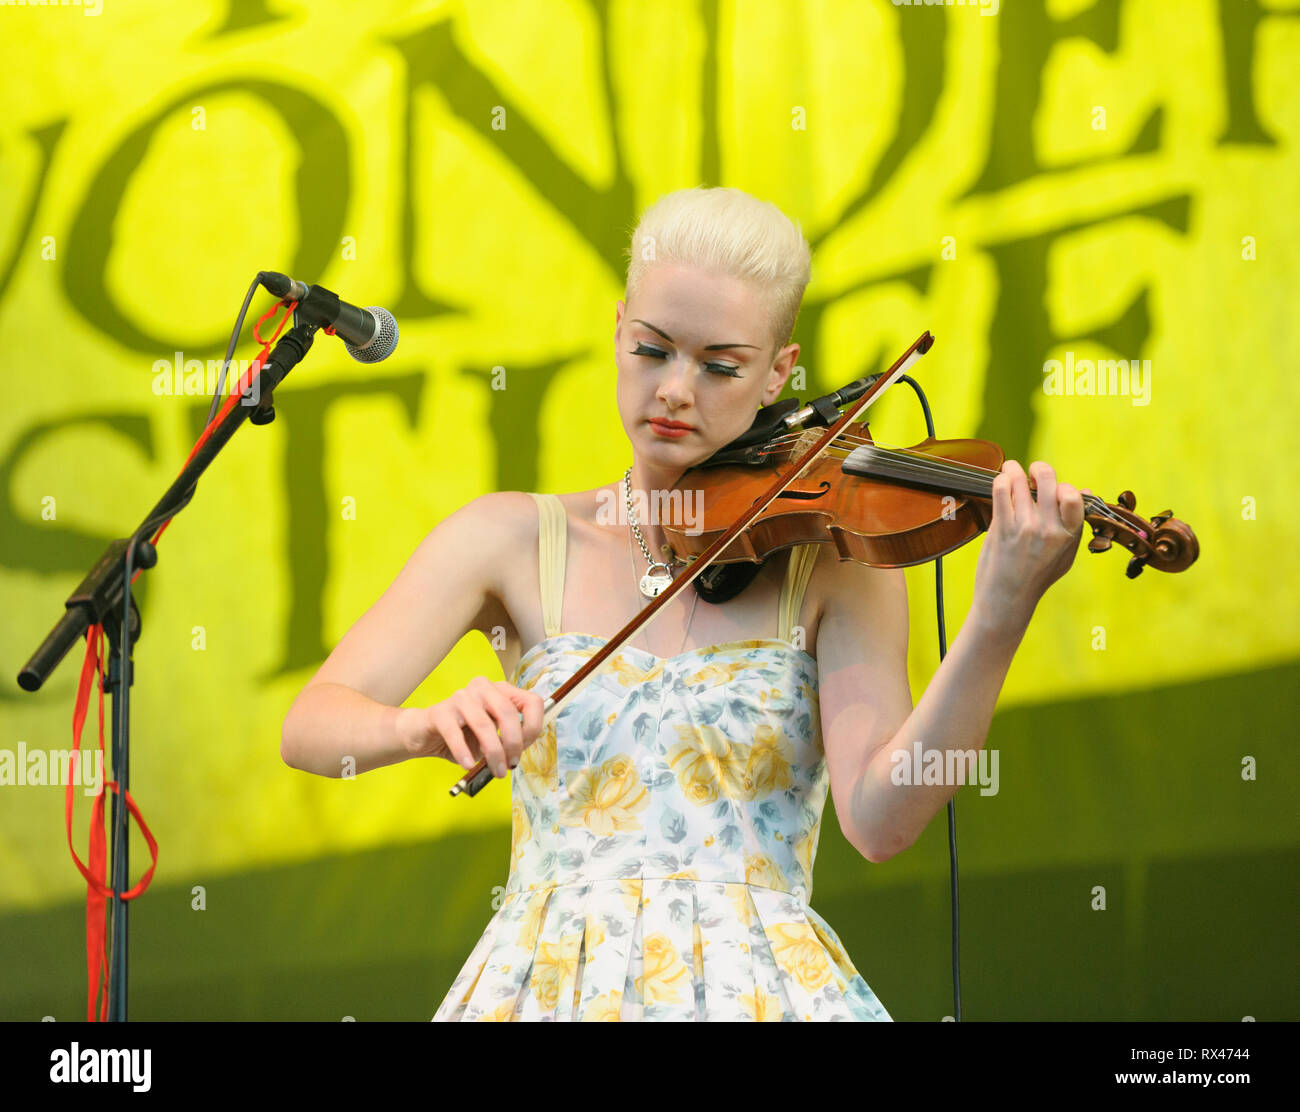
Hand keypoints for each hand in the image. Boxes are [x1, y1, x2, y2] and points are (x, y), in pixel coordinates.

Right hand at [396, 676, 544, 777]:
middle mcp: (483, 688)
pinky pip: (455, 733)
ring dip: (493, 753)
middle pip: (508, 712)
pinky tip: (468, 764)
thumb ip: (508, 739)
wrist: (424, 734)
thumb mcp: (493, 735)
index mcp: (501, 691)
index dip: (533, 728)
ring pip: (484, 724)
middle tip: (511, 765)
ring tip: (496, 772)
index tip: (524, 749)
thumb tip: (518, 752)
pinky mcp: (440, 712)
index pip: (532, 702)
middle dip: (513, 743)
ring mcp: (461, 697)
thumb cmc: (463, 735)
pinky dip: (464, 752)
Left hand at [971, 459, 1085, 633]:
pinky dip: (1000, 480)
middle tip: (1031, 471)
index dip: (1063, 485)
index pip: (1074, 496)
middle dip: (1039, 468)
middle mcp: (1049, 529)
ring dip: (1013, 469)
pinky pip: (1001, 491)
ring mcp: (1025, 527)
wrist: (1007, 599)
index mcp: (1068, 534)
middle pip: (1047, 479)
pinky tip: (1001, 483)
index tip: (1053, 488)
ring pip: (1020, 481)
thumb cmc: (1037, 577)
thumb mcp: (1066, 554)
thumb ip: (1075, 523)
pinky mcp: (1002, 528)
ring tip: (1011, 469)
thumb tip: (1086, 491)